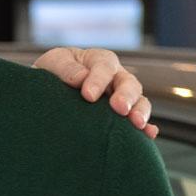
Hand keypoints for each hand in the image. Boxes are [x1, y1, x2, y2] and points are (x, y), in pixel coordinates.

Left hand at [32, 46, 157, 138]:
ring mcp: (122, 97)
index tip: (88, 96)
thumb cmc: (51, 74)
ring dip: (140, 111)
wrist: (46, 94)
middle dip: (126, 96)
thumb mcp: (54, 63)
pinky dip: (146, 127)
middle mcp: (116, 78)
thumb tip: (81, 78)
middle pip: (129, 83)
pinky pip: (139, 121)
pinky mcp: (122, 117)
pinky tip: (148, 134)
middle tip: (119, 108)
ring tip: (136, 123)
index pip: (104, 67)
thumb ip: (67, 68)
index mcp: (99, 61)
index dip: (98, 80)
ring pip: (139, 101)